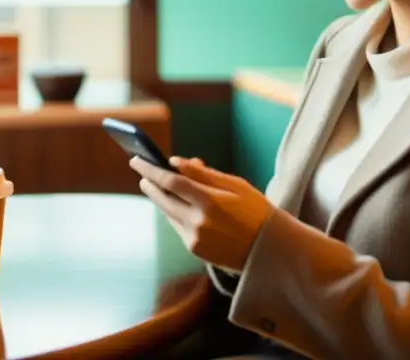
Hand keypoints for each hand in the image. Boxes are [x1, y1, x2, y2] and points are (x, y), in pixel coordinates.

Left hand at [130, 155, 273, 272]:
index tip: (138, 159)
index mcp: (211, 202)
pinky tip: (173, 204)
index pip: (171, 181)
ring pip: (168, 213)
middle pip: (163, 198)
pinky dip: (173, 213)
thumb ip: (203, 174)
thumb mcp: (234, 184)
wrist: (271, 248)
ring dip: (160, 198)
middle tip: (141, 171)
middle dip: (150, 183)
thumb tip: (175, 162)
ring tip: (156, 185)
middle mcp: (199, 222)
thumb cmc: (255, 209)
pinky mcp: (195, 250)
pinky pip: (177, 226)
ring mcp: (195, 239)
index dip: (151, 169)